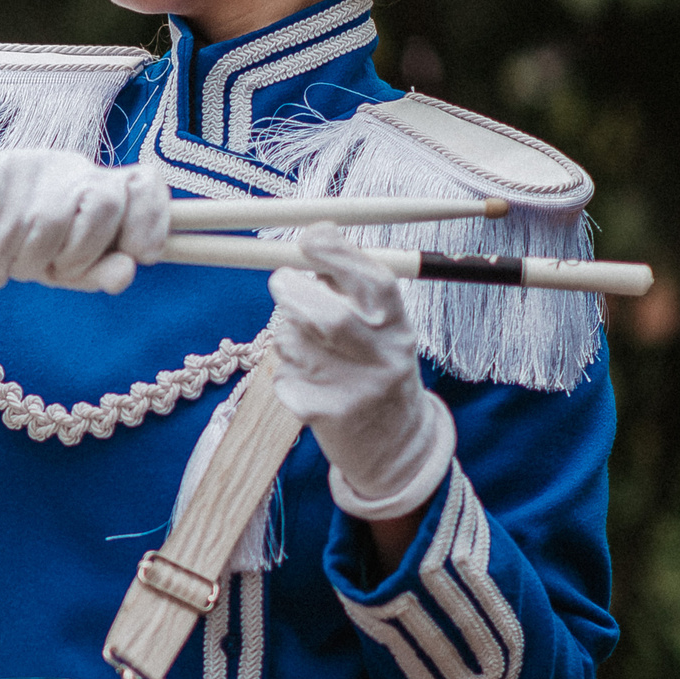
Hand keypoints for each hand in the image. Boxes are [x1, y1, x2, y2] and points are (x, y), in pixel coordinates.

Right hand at [0, 150, 170, 295]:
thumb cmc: (13, 248)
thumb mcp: (60, 268)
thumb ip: (96, 271)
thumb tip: (127, 272)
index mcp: (98, 188)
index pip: (144, 185)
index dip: (151, 219)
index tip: (142, 255)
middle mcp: (72, 168)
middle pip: (103, 205)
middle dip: (79, 254)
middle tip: (53, 271)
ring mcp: (34, 164)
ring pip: (51, 222)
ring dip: (29, 262)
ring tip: (13, 266)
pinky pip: (7, 228)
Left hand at [269, 224, 455, 520]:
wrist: (396, 444)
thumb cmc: (374, 365)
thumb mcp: (380, 325)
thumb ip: (349, 286)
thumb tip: (313, 234)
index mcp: (397, 324)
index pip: (374, 282)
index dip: (338, 253)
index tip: (308, 238)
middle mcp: (383, 356)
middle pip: (328, 317)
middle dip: (293, 291)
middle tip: (281, 281)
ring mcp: (356, 389)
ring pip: (295, 344)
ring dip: (285, 333)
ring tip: (303, 341)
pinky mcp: (326, 415)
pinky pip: (283, 376)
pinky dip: (284, 370)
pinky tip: (306, 378)